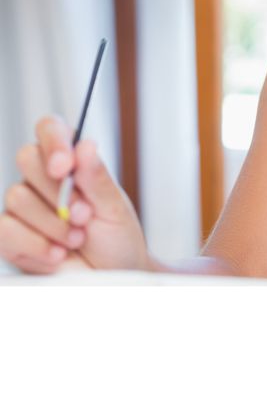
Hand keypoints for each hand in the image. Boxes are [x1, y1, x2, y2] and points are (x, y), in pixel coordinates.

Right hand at [0, 116, 150, 273]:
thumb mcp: (114, 207)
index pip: (50, 129)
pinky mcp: (10, 236)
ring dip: (53, 224)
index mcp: (71, 163)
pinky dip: (35, 245)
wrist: (110, 276)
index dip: (53, 141)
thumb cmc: (117, 238)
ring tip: (77, 238)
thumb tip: (84, 145)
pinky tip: (57, 254)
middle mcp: (43, 179)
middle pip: (27, 158)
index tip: (65, 165)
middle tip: (84, 215)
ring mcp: (24, 207)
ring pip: (16, 196)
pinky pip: (4, 230)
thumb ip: (96, 178)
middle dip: (58, 190)